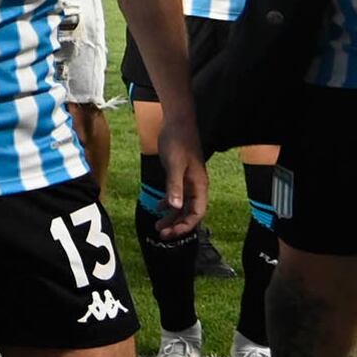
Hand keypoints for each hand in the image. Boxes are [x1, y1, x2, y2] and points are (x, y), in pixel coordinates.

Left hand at [143, 116, 209, 237]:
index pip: (197, 212)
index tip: (172, 233)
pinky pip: (177, 194)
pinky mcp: (180, 175)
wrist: (177, 122)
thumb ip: (174, 186)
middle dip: (177, 224)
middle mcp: (196, 186)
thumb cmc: (178, 142)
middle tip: (162, 234)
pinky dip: (169, 203)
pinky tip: (159, 207)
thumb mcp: (174, 165)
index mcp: (199, 185)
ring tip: (158, 226)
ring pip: (182, 205)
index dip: (186, 225)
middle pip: (189, 212)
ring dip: (172, 216)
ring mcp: (188, 181)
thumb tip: (174, 208)